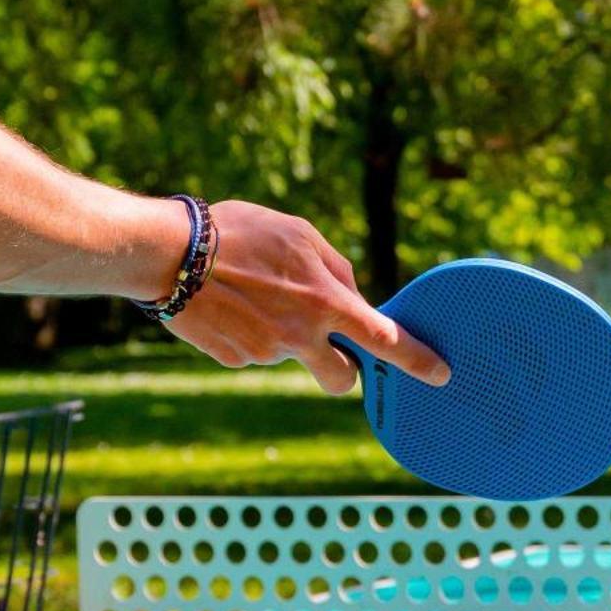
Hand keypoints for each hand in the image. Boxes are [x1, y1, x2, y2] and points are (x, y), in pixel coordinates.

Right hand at [166, 201, 451, 395]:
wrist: (170, 254)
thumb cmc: (238, 233)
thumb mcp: (297, 233)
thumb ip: (333, 267)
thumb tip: (351, 295)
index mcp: (325, 301)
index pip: (384, 340)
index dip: (417, 360)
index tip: (440, 374)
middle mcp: (300, 336)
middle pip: (339, 378)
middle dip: (341, 370)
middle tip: (327, 348)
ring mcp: (266, 353)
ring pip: (288, 353)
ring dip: (280, 333)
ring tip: (249, 292)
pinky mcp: (234, 360)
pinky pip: (254, 351)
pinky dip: (248, 333)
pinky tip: (228, 304)